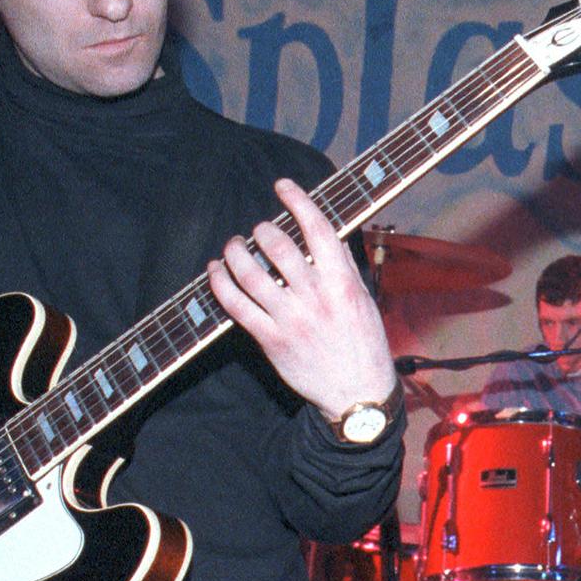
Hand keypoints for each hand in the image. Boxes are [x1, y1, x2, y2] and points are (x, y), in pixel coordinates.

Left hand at [206, 178, 397, 420]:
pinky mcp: (270, 339)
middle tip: (259, 230)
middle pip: (278, 246)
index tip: (283, 186)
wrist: (357, 394)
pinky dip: (220, 283)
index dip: (297, 201)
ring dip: (235, 252)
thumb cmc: (364, 345)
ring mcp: (290, 318)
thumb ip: (342, 268)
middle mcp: (315, 297)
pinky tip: (216, 271)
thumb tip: (324, 235)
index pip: (318, 229)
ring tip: (232, 246)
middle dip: (262, 230)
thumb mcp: (363, 301)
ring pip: (250, 273)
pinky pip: (236, 305)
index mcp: (343, 283)